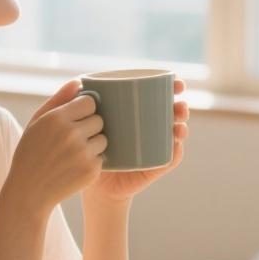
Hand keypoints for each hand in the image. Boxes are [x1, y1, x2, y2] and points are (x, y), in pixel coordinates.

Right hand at [3, 81, 106, 218]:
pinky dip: (93, 160)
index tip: (76, 117)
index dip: (84, 109)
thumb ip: (58, 99)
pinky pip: (103, 157)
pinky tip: (75, 165)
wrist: (29, 191)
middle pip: (99, 119)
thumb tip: (78, 81)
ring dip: (94, 143)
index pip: (90, 102)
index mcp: (57, 118)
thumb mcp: (37, 122)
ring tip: (74, 152)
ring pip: (103, 138)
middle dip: (90, 126)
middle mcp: (71, 134)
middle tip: (73, 138)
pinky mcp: (91, 170)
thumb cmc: (31, 152)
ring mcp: (83, 153)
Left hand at [85, 76, 189, 205]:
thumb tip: (77, 81)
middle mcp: (150, 129)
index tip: (175, 80)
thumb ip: (77, 102)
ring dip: (182, 127)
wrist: (89, 179)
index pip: (158, 96)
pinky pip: (169, 159)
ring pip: (174, 135)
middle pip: (171, 114)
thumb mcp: (82, 122)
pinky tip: (176, 146)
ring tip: (179, 124)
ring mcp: (153, 148)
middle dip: (180, 106)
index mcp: (138, 113)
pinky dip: (175, 153)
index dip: (171, 87)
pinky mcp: (153, 167)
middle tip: (180, 103)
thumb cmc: (86, 145)